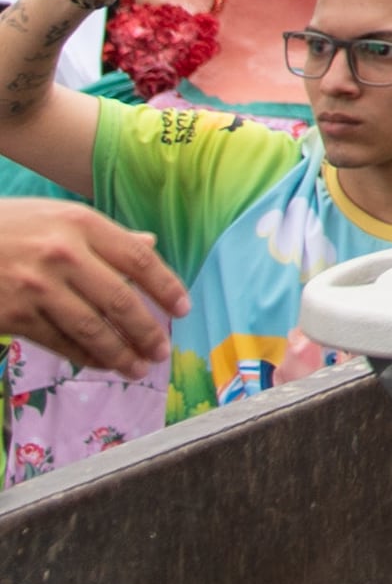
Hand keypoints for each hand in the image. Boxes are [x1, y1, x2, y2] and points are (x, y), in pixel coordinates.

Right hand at [0, 196, 183, 376]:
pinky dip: (84, 356)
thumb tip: (149, 245)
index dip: (166, 287)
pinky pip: (59, 341)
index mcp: (81, 224)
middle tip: (162, 351)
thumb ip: (104, 235)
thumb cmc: (10, 226)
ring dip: (120, 353)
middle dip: (146, 331)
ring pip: (91, 328)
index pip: (138, 259)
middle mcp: (63, 254)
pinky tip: (101, 363)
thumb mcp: (58, 216)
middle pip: (119, 300)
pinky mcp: (13, 315)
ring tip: (138, 368)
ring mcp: (36, 287)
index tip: (183, 310)